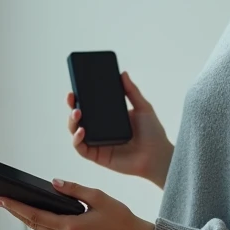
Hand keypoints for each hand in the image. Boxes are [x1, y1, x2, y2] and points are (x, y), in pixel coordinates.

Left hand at [0, 179, 154, 229]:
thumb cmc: (120, 218)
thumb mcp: (99, 197)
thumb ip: (74, 190)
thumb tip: (53, 183)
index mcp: (71, 228)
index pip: (35, 216)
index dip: (15, 207)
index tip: (0, 199)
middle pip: (35, 225)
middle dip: (17, 212)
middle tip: (1, 199)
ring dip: (33, 219)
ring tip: (20, 204)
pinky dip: (50, 226)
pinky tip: (45, 216)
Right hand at [67, 71, 173, 186]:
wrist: (158, 155)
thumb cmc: (153, 134)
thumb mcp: (143, 107)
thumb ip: (132, 91)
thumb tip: (123, 73)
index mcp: (108, 118)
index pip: (90, 106)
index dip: (80, 97)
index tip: (75, 88)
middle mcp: (100, 130)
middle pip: (79, 118)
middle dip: (72, 107)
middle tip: (72, 97)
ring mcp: (97, 143)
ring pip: (75, 131)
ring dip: (72, 122)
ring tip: (77, 113)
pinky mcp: (97, 156)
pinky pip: (81, 148)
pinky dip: (77, 140)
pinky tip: (82, 131)